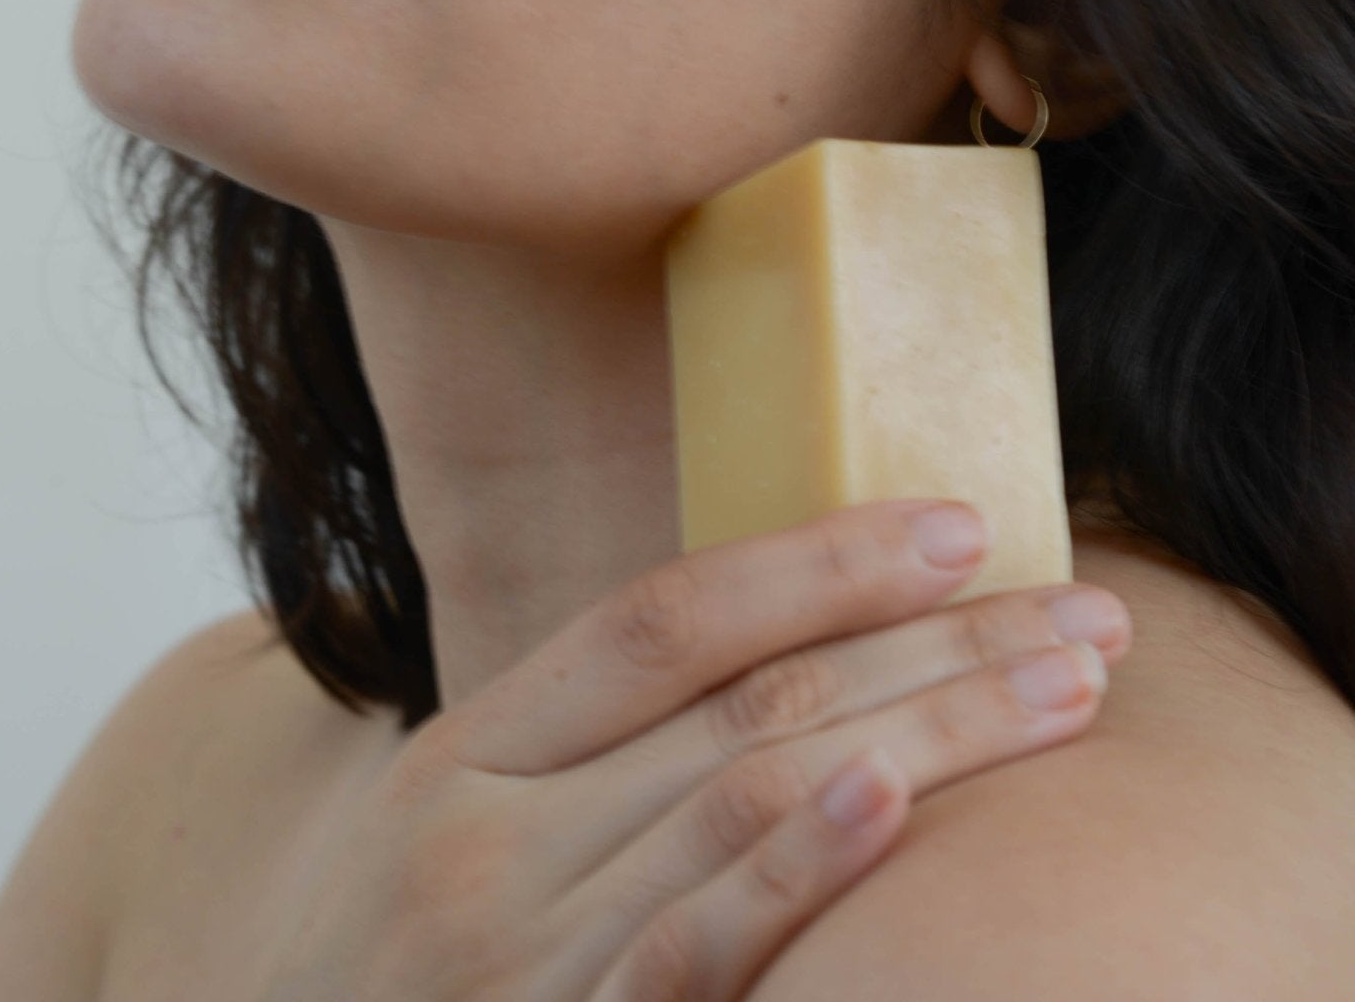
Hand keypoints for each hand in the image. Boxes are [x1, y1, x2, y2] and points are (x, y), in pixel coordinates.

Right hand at [258, 500, 1129, 1000]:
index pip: (668, 614)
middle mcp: (487, 831)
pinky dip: (795, 869)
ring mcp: (516, 952)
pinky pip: (690, 949)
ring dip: (929, 734)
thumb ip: (585, 760)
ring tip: (1064, 691)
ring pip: (747, 797)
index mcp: (469, 749)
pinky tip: (892, 804)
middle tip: (1082, 607)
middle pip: (745, 698)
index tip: (960, 523)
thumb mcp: (456, 842)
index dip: (821, 557)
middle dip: (933, 642)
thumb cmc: (395, 983)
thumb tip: (781, 663)